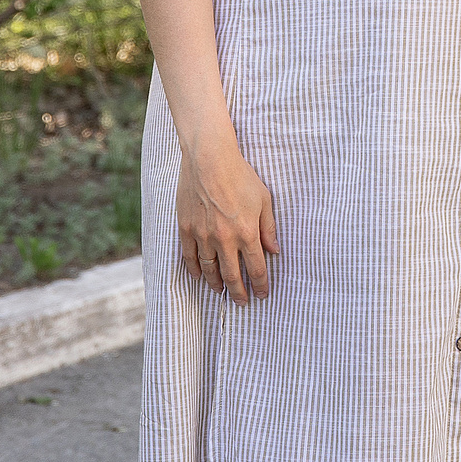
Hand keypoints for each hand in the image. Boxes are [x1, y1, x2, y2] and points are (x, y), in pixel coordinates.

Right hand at [178, 138, 278, 303]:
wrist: (209, 159)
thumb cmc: (240, 176)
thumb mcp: (264, 199)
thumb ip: (269, 228)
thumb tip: (275, 250)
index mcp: (247, 233)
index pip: (256, 268)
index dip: (260, 285)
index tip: (262, 294)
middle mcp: (224, 239)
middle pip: (232, 276)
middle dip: (238, 292)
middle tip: (242, 302)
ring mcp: (203, 235)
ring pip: (209, 270)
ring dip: (216, 284)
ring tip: (221, 292)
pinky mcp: (186, 228)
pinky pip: (189, 256)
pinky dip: (194, 270)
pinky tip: (199, 277)